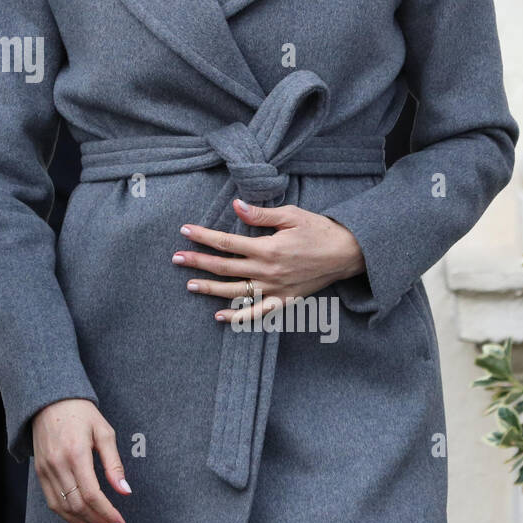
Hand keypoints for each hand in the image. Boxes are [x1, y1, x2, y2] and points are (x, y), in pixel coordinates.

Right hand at [31, 399, 130, 522]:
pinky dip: (66, 515)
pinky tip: (82, 521)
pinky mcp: (40, 472)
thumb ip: (114, 464)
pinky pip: (52, 501)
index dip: (108, 513)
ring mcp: (46, 469)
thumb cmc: (80, 413)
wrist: (48, 400)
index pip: (93, 494)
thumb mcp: (103, 432)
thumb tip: (125, 491)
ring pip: (64, 507)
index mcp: (76, 453)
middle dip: (100, 521)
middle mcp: (58, 464)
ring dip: (85, 521)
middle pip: (79, 505)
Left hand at [172, 198, 364, 323]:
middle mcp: (268, 271)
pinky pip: (256, 313)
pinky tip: (219, 315)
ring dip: (210, 289)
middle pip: (225, 268)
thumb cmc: (318, 230)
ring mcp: (275, 289)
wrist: (346, 253)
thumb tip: (237, 205)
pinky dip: (237, 317)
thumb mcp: (291, 215)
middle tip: (176, 258)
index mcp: (268, 248)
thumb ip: (261, 215)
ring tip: (189, 284)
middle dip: (197, 262)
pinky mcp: (283, 301)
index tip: (185, 231)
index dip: (204, 237)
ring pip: (235, 292)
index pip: (227, 243)